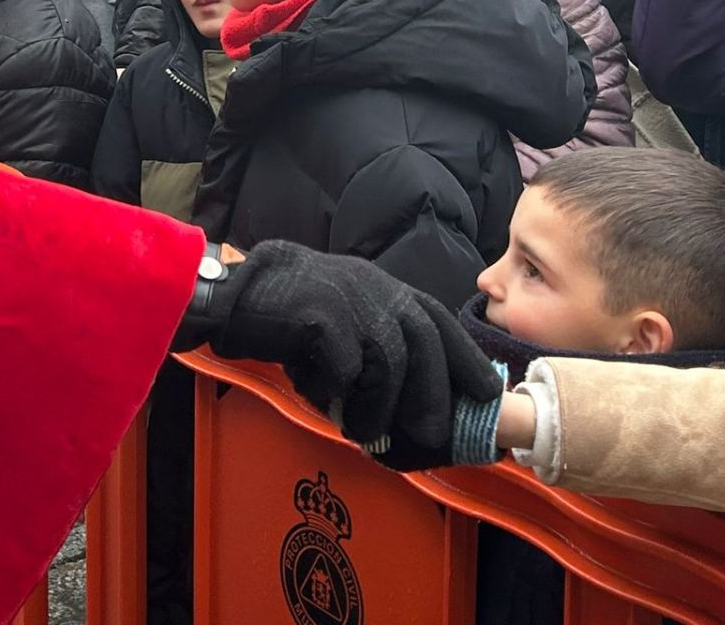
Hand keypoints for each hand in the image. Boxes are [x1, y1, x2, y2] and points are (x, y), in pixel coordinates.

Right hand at [175, 239, 502, 470]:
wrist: (237, 293)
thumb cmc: (293, 317)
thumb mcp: (346, 320)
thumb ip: (377, 347)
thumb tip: (413, 404)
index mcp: (384, 289)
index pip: (438, 322)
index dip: (465, 358)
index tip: (487, 393)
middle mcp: (373, 288)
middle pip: (423, 344)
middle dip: (432, 395)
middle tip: (428, 435)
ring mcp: (347, 298)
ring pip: (388, 363)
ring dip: (380, 407)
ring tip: (364, 434)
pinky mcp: (319, 315)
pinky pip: (344, 368)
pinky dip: (337, 393)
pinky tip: (322, 402)